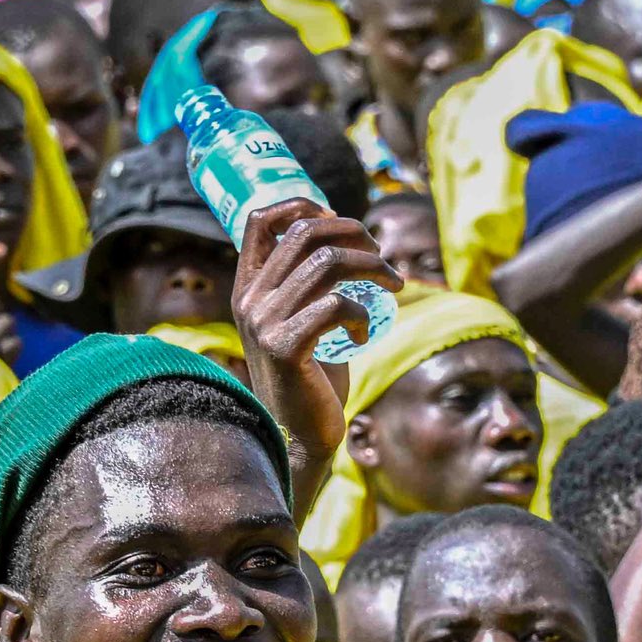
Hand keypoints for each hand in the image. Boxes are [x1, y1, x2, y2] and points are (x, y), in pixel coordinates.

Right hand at [230, 193, 393, 470]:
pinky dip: (362, 315)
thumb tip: (350, 239)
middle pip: (307, 234)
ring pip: (327, 262)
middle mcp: (250, 300)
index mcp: (248, 288)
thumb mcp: (302, 321)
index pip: (260, 219)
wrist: (299, 435)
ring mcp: (264, 323)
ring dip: (373, 268)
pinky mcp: (286, 348)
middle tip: (384, 257)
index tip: (340, 219)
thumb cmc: (311, 376)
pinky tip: (365, 335)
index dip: (303, 205)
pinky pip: (336, 305)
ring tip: (394, 287)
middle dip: (356, 234)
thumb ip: (310, 285)